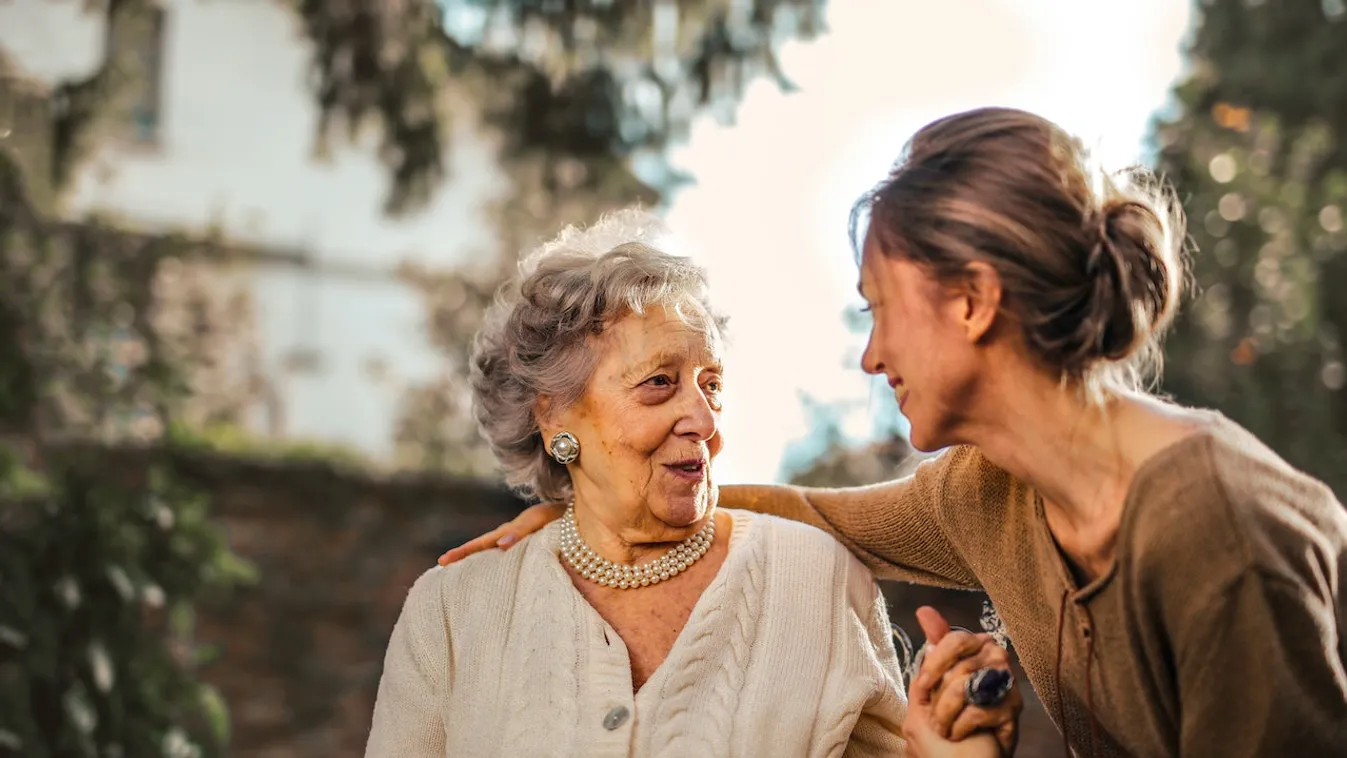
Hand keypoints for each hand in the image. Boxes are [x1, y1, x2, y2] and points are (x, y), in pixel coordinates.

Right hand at [436, 502, 565, 564]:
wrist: (582, 511)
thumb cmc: (563, 514)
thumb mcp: (541, 519)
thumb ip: (521, 530)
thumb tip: (498, 545)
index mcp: (513, 530)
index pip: (483, 542)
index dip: (463, 552)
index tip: (443, 561)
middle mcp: (515, 535)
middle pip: (484, 546)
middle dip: (464, 556)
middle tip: (442, 565)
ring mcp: (523, 540)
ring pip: (496, 551)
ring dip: (480, 560)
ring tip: (462, 575)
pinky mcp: (534, 546)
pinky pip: (513, 555)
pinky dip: (501, 563)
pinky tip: (496, 576)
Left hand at [907, 607, 1021, 755]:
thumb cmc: (947, 725)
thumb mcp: (930, 687)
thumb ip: (932, 651)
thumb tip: (925, 611)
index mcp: (975, 649)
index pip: (956, 639)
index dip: (936, 663)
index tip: (923, 684)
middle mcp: (995, 659)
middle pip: (960, 665)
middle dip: (938, 698)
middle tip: (934, 717)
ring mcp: (1007, 683)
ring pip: (967, 686)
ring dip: (946, 714)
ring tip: (944, 728)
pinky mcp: (1013, 708)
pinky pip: (978, 709)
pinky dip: (960, 727)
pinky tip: (960, 735)